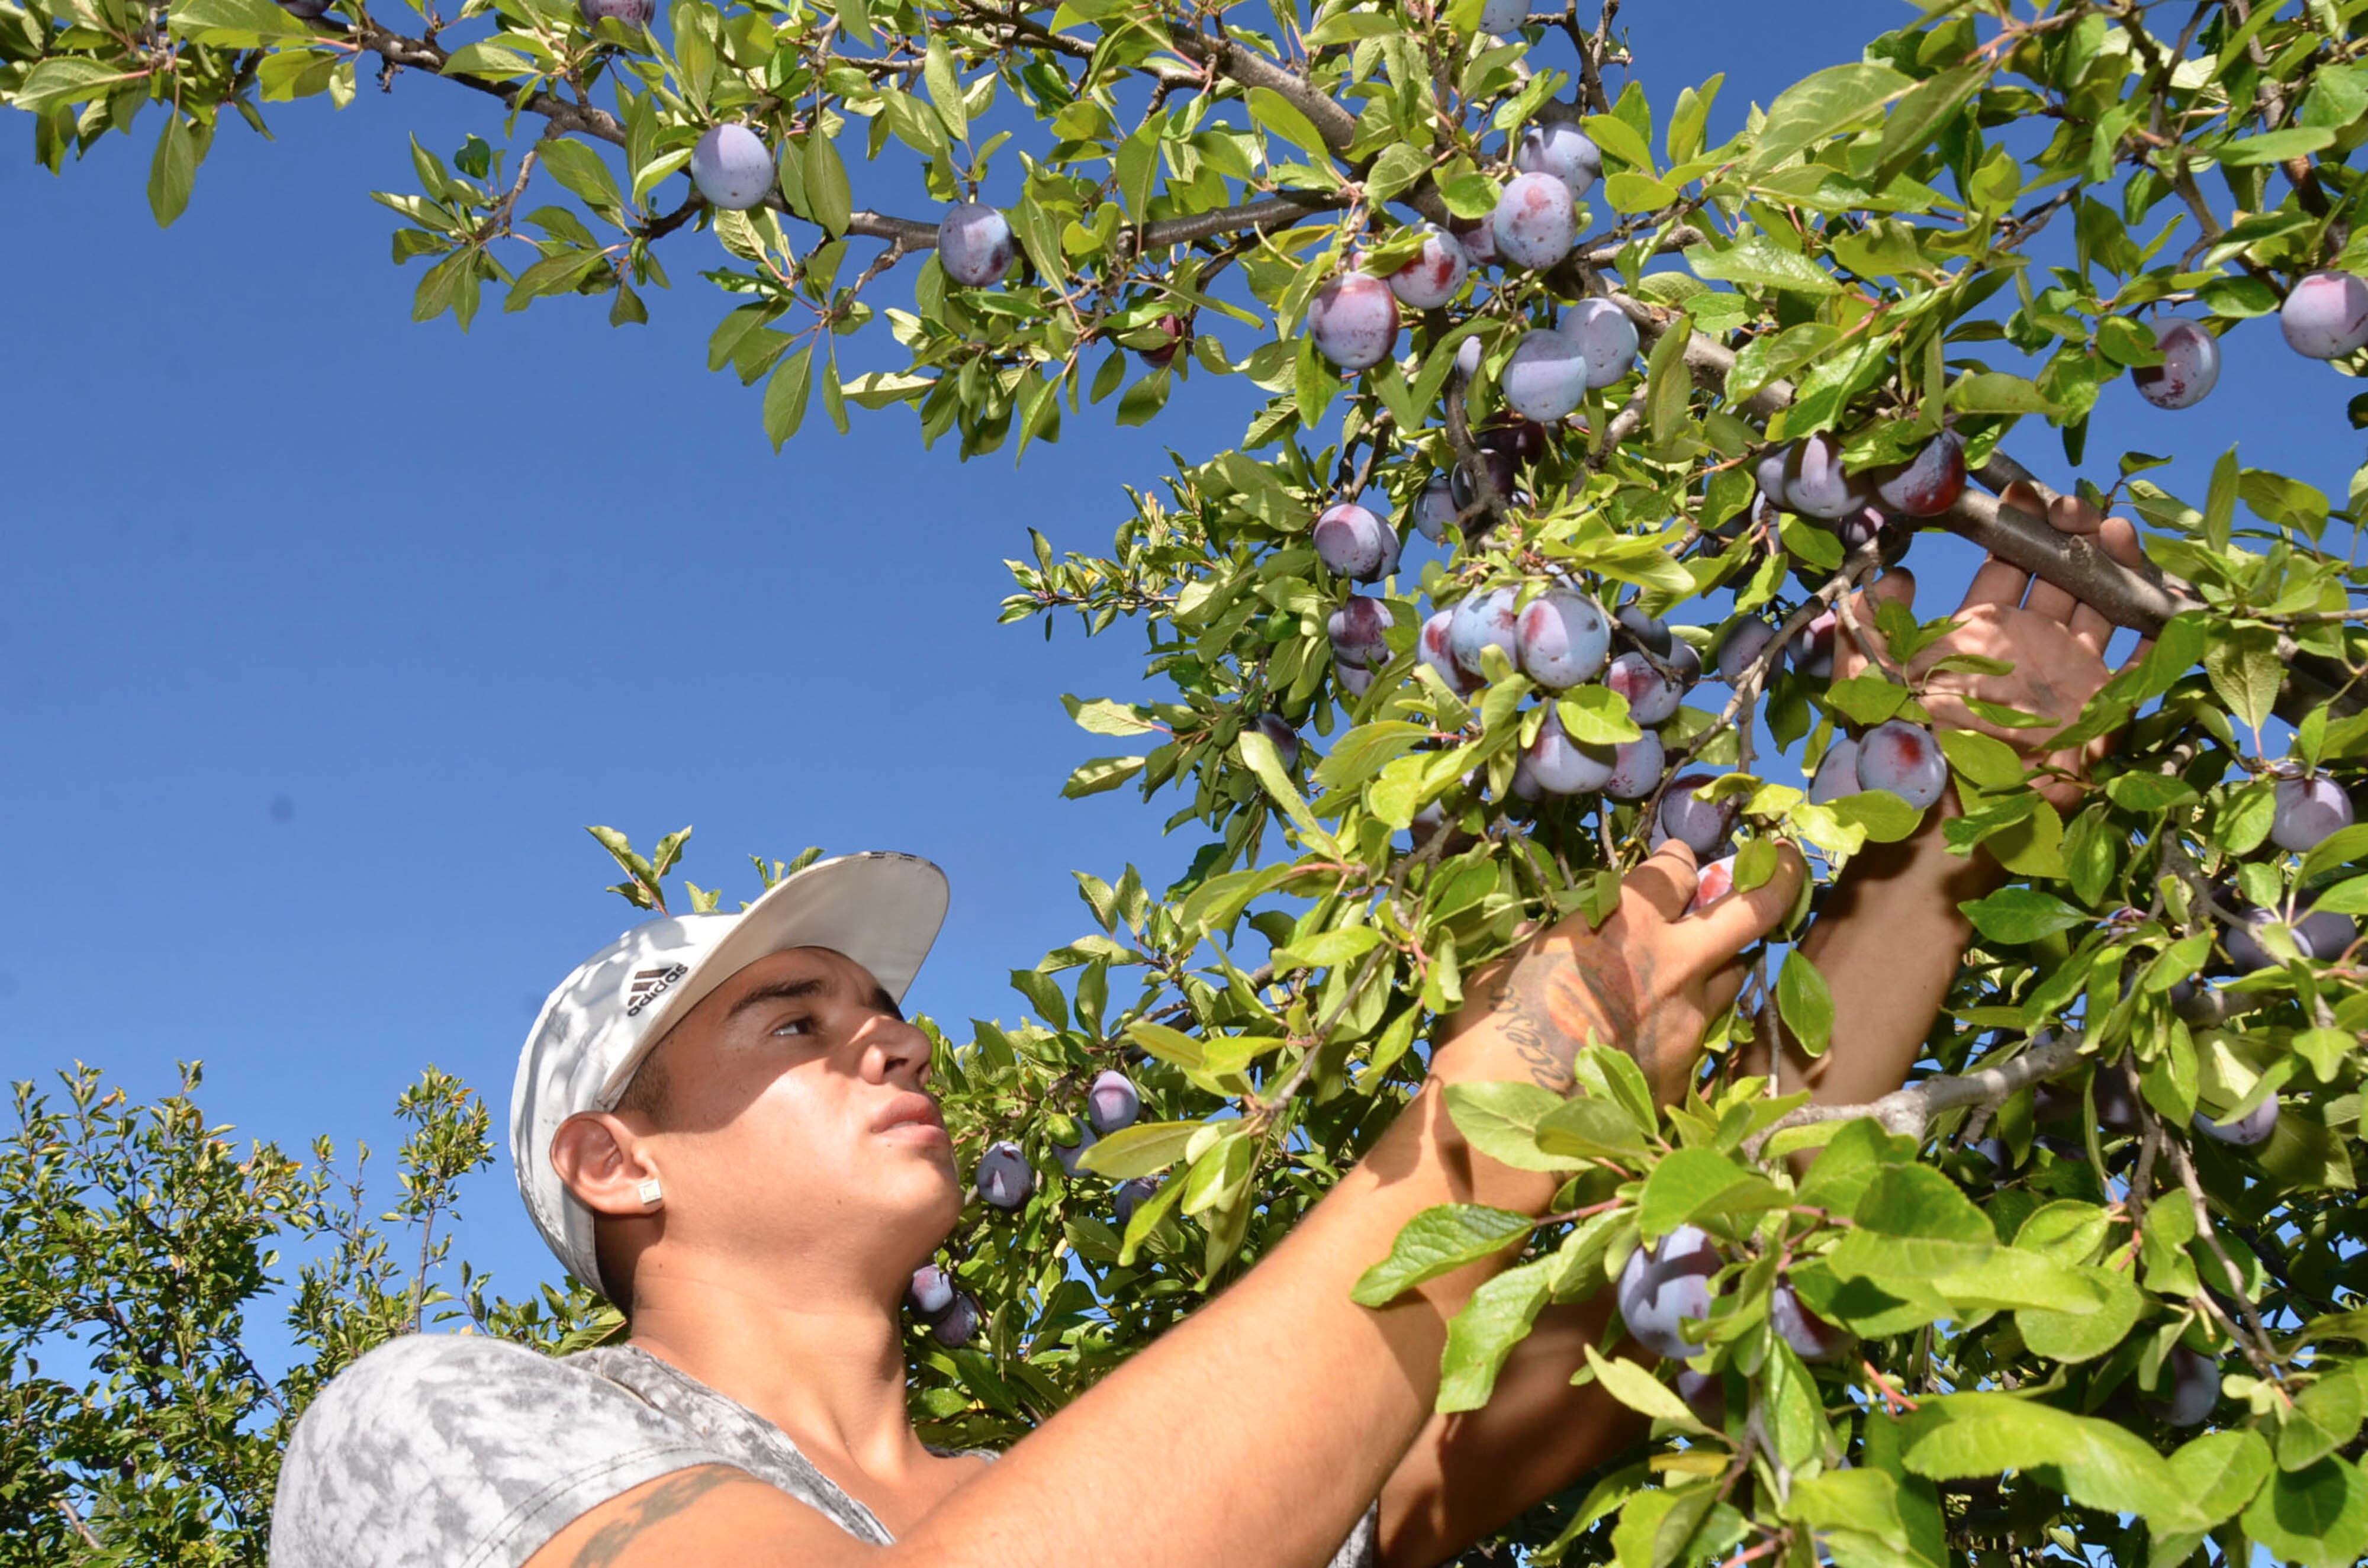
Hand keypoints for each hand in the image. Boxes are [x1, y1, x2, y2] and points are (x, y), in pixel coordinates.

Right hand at [1436, 840, 1805, 1103]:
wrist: (1516, 1123)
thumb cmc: (1492, 1032)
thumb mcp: (1515, 966)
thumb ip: (1553, 943)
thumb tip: (1552, 935)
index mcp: (1626, 921)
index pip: (1675, 868)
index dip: (1676, 859)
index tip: (1675, 859)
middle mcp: (1675, 962)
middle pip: (1751, 908)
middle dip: (1776, 879)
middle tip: (1783, 864)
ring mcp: (1691, 1019)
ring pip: (1735, 973)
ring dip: (1722, 960)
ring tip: (1702, 961)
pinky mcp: (1690, 1070)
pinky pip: (1703, 1033)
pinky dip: (1688, 1022)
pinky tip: (1660, 1031)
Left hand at [1834, 482, 2153, 807]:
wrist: (1941, 826)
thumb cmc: (1901, 755)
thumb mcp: (1869, 684)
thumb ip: (1872, 626)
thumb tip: (1889, 573)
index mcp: (1978, 634)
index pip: (2004, 565)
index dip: (2016, 527)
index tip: (2024, 490)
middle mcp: (2028, 647)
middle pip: (2062, 576)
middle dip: (2072, 535)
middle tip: (2076, 506)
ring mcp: (2070, 675)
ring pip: (2103, 605)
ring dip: (2115, 566)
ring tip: (2117, 530)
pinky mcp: (2103, 710)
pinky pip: (2141, 666)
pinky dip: (2157, 631)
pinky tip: (2164, 595)